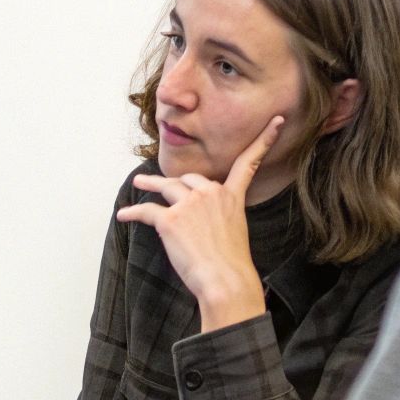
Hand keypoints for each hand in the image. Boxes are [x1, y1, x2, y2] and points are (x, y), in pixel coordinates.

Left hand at [118, 117, 284, 332]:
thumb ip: (222, 215)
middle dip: (176, 182)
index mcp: (232, 197)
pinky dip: (132, 213)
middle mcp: (211, 193)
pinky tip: (123, 215)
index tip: (276, 120)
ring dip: (150, 183)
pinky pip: (145, 211)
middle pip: (189, 178)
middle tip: (163, 183)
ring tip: (139, 182)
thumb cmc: (231, 264)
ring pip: (165, 186)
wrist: (225, 280)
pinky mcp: (169, 220)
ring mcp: (189, 204)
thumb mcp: (236, 231)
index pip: (249, 162)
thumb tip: (205, 220)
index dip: (263, 140)